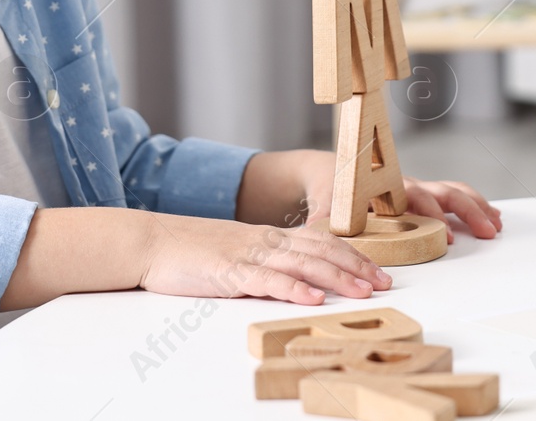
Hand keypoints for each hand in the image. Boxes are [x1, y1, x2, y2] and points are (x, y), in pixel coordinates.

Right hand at [136, 211, 392, 305]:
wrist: (151, 241)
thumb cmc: (191, 251)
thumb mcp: (237, 252)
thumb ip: (266, 262)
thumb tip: (298, 281)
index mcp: (268, 236)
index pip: (321, 242)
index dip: (353, 255)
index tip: (378, 271)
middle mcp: (264, 241)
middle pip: (320, 250)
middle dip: (356, 266)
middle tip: (384, 282)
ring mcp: (248, 255)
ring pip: (302, 263)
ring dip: (336, 278)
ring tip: (362, 291)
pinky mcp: (229, 271)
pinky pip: (267, 279)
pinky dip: (293, 288)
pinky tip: (312, 298)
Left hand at [297, 152, 501, 243]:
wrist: (330, 170)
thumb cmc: (330, 187)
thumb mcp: (325, 203)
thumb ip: (324, 218)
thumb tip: (313, 232)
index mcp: (385, 186)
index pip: (413, 197)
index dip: (430, 214)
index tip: (444, 233)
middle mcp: (405, 185)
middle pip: (443, 192)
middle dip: (467, 210)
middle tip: (487, 230)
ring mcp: (416, 190)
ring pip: (452, 191)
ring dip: (476, 206)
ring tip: (496, 224)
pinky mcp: (421, 196)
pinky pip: (452, 196)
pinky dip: (474, 204)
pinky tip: (490, 217)